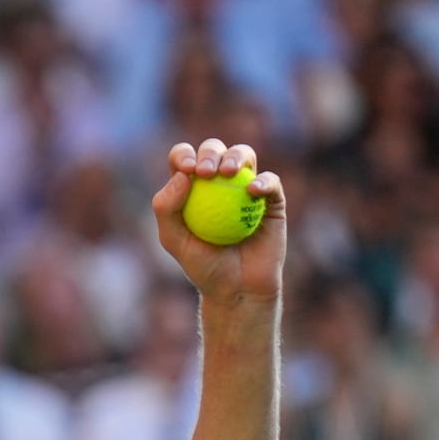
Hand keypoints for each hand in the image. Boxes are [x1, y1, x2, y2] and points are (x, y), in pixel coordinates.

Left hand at [149, 138, 287, 307]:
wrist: (237, 289)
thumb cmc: (203, 266)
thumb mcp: (174, 241)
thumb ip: (166, 208)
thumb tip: (183, 174)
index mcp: (192, 187)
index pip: (185, 158)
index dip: (184, 155)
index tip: (187, 169)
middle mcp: (219, 182)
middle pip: (214, 151)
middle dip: (209, 152)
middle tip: (205, 172)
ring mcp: (246, 188)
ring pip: (244, 155)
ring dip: (235, 156)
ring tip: (228, 172)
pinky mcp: (272, 200)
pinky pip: (270, 181)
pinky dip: (263, 181)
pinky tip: (252, 190)